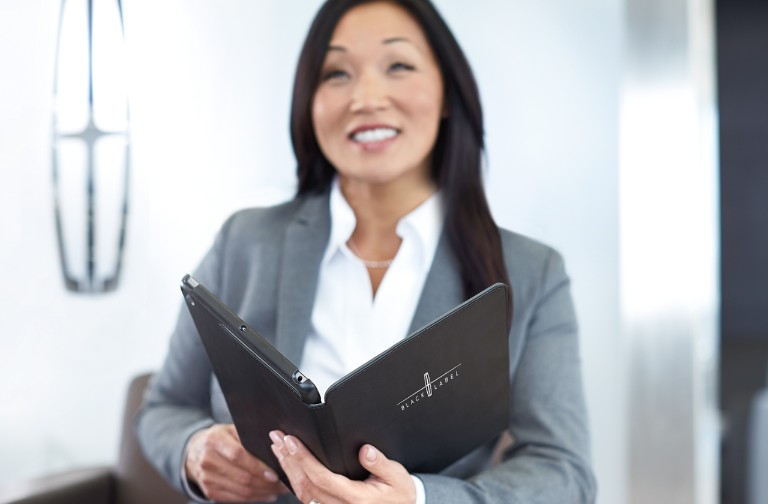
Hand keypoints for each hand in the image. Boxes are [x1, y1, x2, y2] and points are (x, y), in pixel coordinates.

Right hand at [184, 423, 288, 501]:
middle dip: (266, 483)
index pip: (238, 456)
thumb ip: (249, 436)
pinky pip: (236, 499)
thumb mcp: (232, 429)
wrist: (196, 451)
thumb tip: (277, 445)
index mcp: (214, 440)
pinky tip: (266, 495)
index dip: (258, 466)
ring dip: (263, 493)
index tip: (275, 473)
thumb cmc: (222, 438)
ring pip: (241, 491)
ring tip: (278, 490)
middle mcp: (207, 460)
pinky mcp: (209, 491)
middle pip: (242, 477)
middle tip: (283, 484)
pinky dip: (254, 499)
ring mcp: (207, 478)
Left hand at [269, 430, 415, 503]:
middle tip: (278, 437)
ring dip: (289, 467)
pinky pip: (306, 495)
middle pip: (305, 484)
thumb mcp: (397, 477)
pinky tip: (290, 465)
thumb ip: (380, 464)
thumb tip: (365, 450)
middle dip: (289, 459)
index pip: (321, 478)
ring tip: (279, 447)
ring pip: (302, 491)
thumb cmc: (399, 494)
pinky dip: (295, 478)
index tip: (291, 442)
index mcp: (355, 499)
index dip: (303, 459)